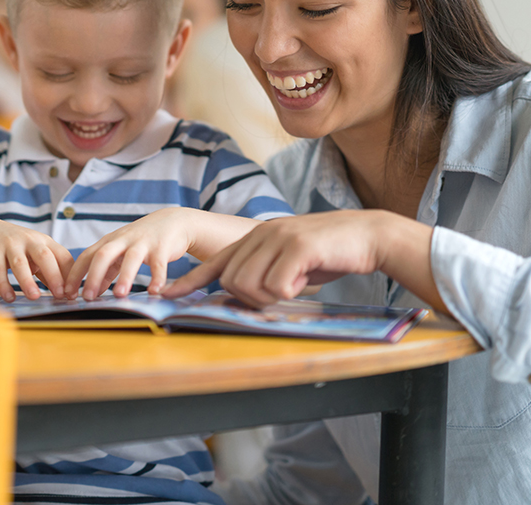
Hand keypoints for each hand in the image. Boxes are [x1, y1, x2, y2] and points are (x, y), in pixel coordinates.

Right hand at [0, 215, 73, 301]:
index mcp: (44, 241)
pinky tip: (9, 297)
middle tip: (60, 295)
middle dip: (54, 276)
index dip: (70, 275)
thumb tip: (62, 293)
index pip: (63, 256)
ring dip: (28, 281)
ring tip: (34, 297)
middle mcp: (30, 240)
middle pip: (45, 257)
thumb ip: (46, 270)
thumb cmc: (14, 245)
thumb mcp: (33, 253)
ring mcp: (11, 244)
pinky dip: (3, 284)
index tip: (73, 293)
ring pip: (21, 263)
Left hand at [65, 207, 196, 299]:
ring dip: (125, 277)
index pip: (87, 256)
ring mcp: (143, 243)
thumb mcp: (121, 250)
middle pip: (103, 255)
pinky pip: (159, 264)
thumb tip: (95, 290)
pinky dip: (157, 278)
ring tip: (120, 295)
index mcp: (110, 242)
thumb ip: (108, 269)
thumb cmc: (143, 239)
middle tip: (87, 298)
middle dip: (93, 276)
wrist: (173, 221)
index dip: (75, 274)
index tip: (66, 293)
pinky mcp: (162, 247)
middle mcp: (124, 240)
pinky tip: (154, 291)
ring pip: (131, 258)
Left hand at [163, 210, 439, 309]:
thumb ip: (264, 271)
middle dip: (251, 298)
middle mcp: (260, 233)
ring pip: (249, 284)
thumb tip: (242, 293)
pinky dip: (290, 291)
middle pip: (231, 281)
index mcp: (256, 237)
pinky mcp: (296, 245)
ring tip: (296, 283)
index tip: (165, 295)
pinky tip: (307, 278)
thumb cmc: (328, 253)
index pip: (216, 263)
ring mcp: (277, 237)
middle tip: (282, 292)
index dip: (190, 281)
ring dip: (271, 296)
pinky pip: (277, 285)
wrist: (366, 236)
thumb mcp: (289, 261)